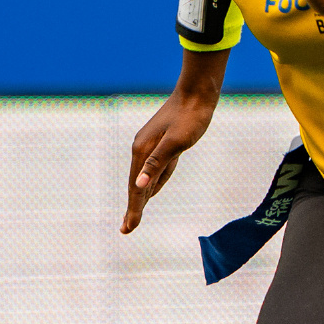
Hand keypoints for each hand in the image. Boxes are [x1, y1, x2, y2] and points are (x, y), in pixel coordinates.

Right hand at [122, 51, 226, 233]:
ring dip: (141, 197)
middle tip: (127, 229)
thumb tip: (139, 185)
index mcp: (142, 151)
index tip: (127, 229)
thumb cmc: (190, 118)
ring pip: (145, 177)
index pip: (136, 188)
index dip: (133, 210)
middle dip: (133, 208)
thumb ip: (157, 164)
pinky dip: (152, 182)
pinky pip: (155, 169)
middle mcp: (142, 149)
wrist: (197, 93)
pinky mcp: (160, 142)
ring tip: (135, 215)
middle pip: (136, 185)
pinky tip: (152, 190)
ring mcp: (150, 145)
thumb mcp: (176, 142)